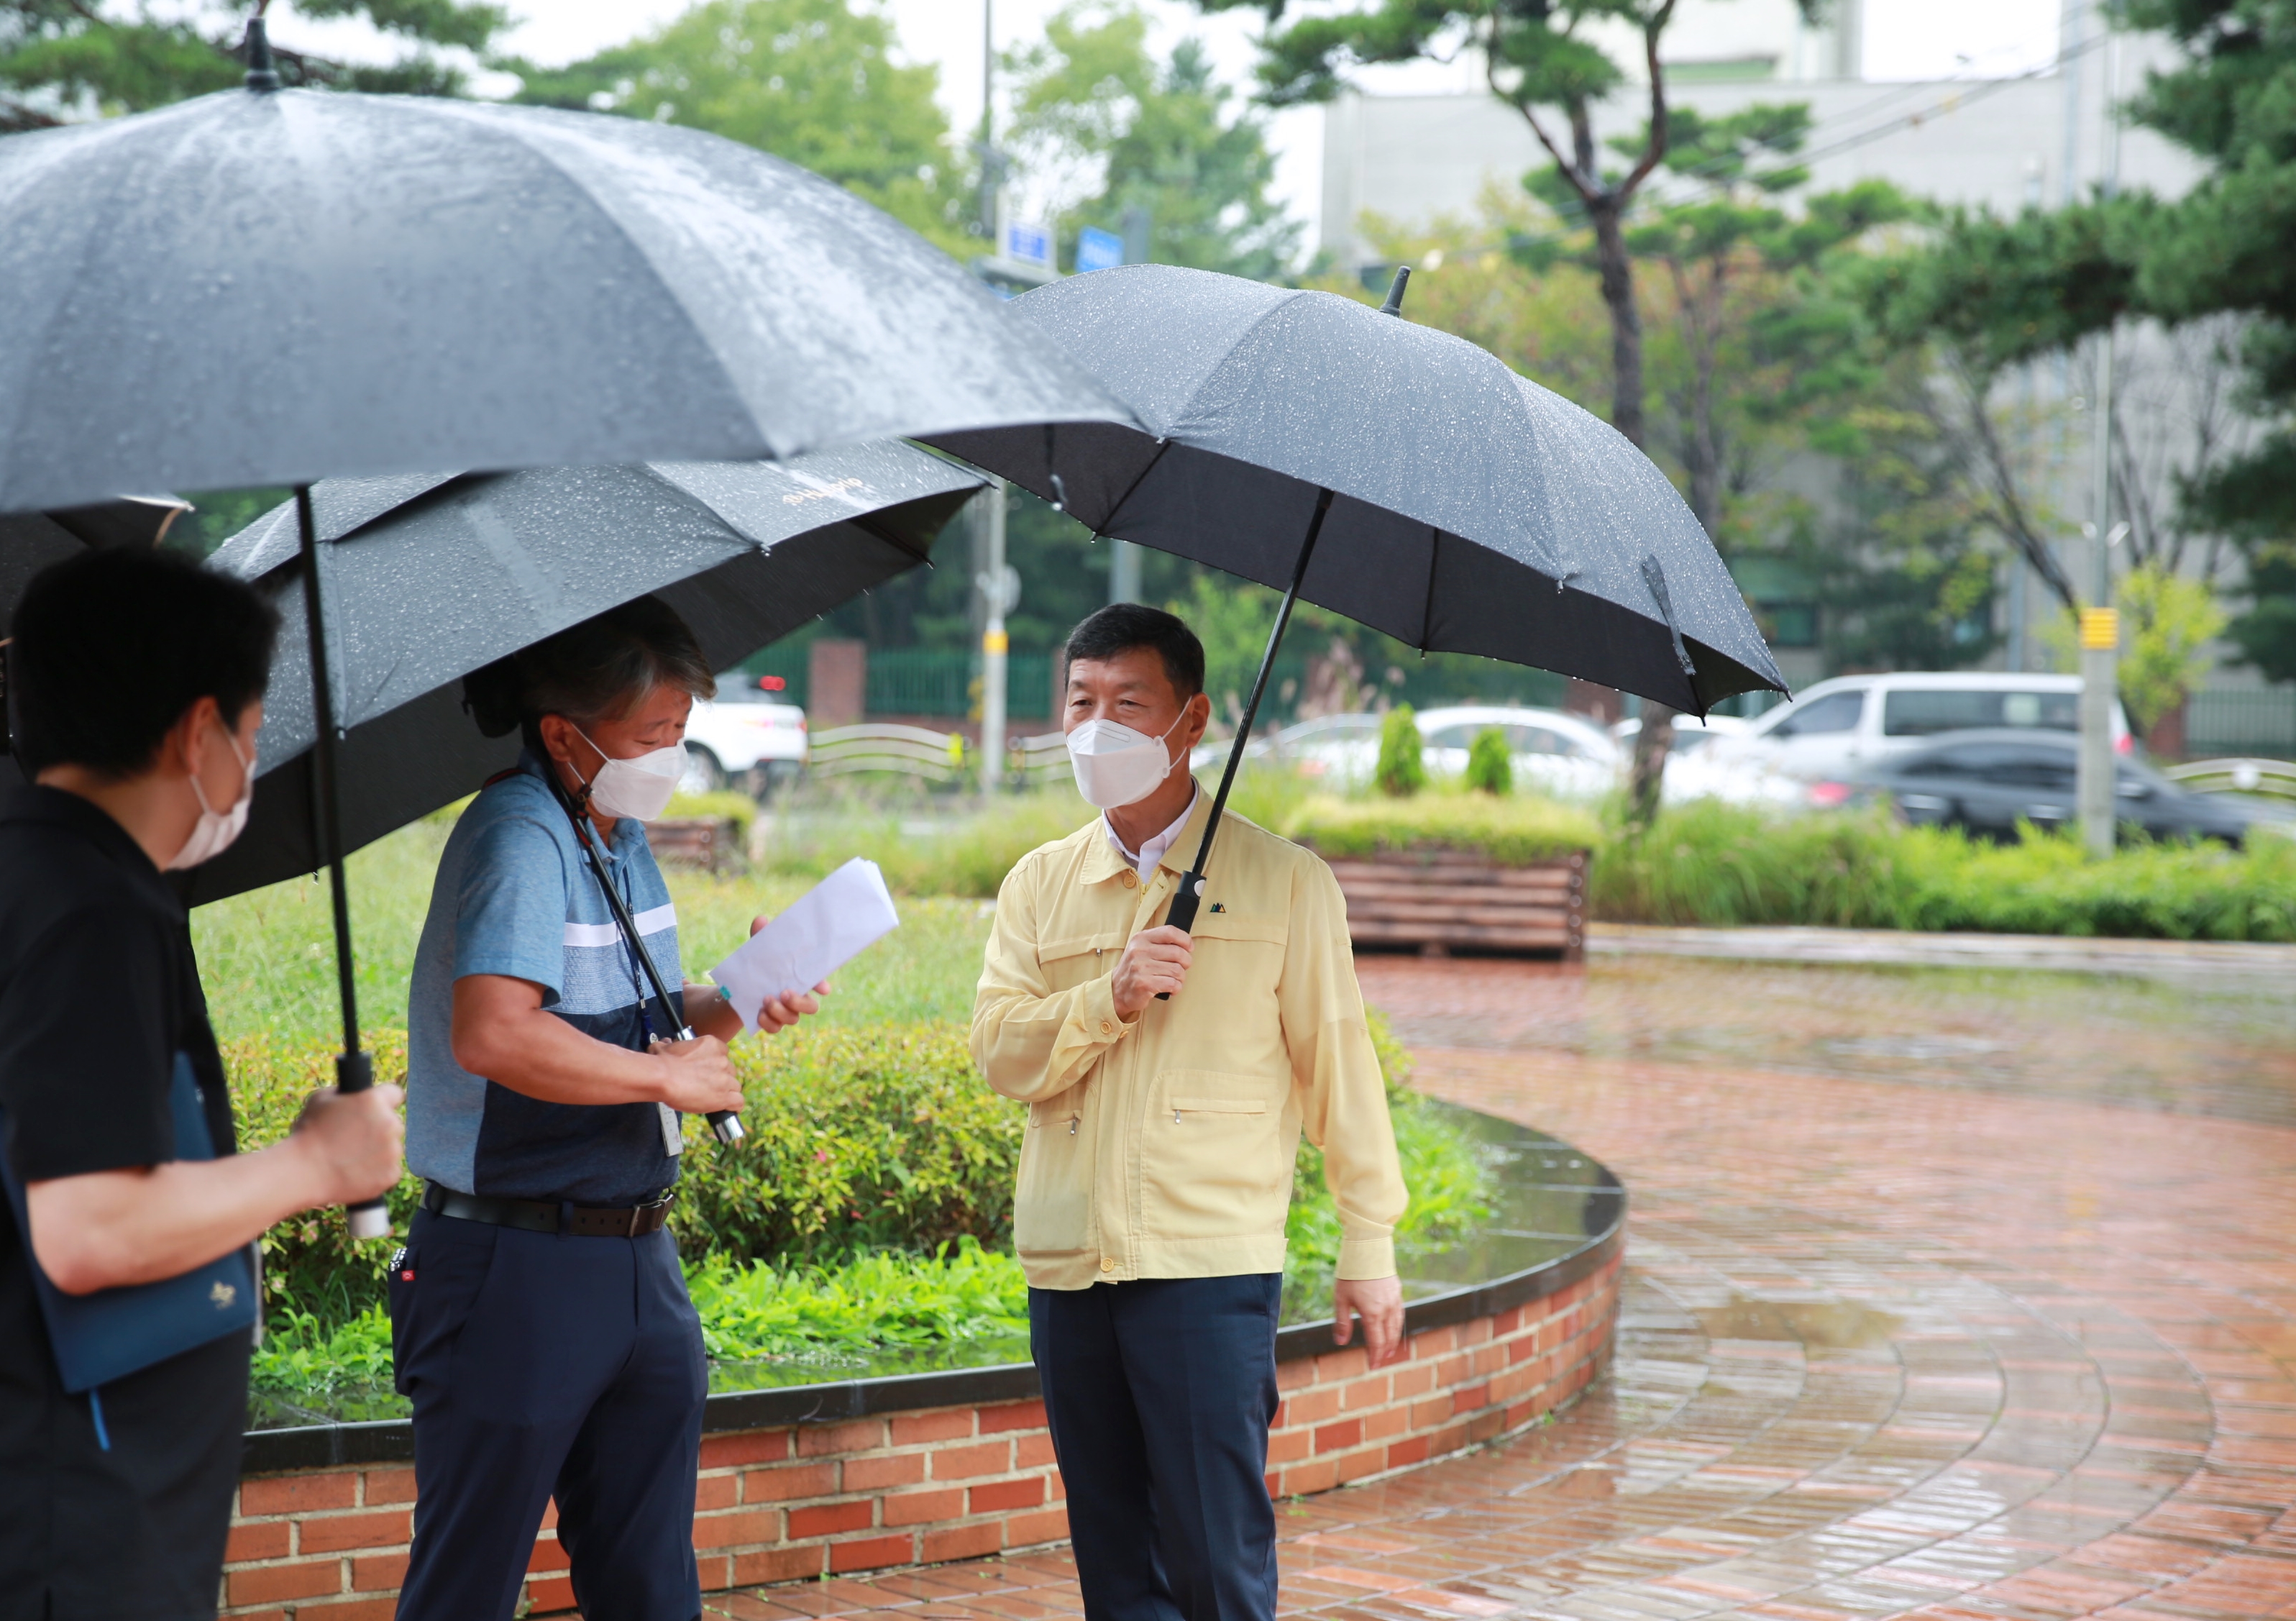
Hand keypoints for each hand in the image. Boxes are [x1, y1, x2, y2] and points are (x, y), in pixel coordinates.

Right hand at [289, 1084, 404, 1205]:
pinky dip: (377, 1172)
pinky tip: (356, 1172)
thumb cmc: (308, 1135)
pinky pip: (389, 1170)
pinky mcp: (391, 1174)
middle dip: (378, 1128)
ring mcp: (393, 1151)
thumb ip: (345, 1093)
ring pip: (392, 1147)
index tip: (376, 1109)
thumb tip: (354, 1093)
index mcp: (374, 1101)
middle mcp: (390, 1123)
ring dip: (378, 1151)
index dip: (383, 1100)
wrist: (302, 1173)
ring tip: (350, 1158)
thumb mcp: (320, 1100)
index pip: (394, 1093)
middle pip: (393, 1123)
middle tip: (354, 1139)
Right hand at [648, 1034, 743, 1114]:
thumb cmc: (662, 1062)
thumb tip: (665, 1043)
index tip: (708, 1070)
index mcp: (711, 1045)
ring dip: (726, 1091)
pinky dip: (734, 1106)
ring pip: (734, 1086)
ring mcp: (725, 1079)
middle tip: (707, 1085)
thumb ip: (669, 1044)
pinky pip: (738, 1101)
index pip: (723, 1053)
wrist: (663, 1077)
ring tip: (714, 1098)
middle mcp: (722, 1060)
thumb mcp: (664, 1047)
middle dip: (720, 1078)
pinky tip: (728, 1108)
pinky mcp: (725, 1096)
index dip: (715, 1064)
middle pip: (729, 1071)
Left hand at [748, 915, 825, 1034]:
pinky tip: (759, 1014)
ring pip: (793, 1019)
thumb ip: (761, 936)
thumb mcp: (758, 950)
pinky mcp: (772, 1022)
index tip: (823, 988)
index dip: (822, 985)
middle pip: (811, 1007)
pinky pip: (776, 1029)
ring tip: (765, 1000)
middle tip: (784, 993)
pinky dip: (769, 1023)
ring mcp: (786, 1012)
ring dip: (780, 1012)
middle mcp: (797, 997)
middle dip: (799, 1002)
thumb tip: (761, 920)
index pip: (818, 983)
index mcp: (799, 978)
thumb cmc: (757, 965)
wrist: (737, 988)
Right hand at [1111, 925, 1191, 1017]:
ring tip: (1174, 980)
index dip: (1185, 939)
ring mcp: (1141, 967)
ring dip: (1181, 978)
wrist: (1116, 990)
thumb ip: (1160, 943)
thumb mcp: (1142, 948)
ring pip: (1177, 970)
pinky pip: (1173, 984)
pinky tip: (1170, 989)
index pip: (1170, 932)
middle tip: (1181, 968)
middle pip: (1178, 953)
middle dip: (1186, 963)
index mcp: (1141, 938)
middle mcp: (1140, 951)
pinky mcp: (1144, 984)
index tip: (1189, 948)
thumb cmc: (1135, 969)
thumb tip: (1186, 944)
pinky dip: (1176, 988)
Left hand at [1332, 1274, 1404, 1367]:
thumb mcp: (1341, 1299)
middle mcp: (1386, 1309)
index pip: (1376, 1342)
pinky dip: (1397, 1324)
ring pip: (1397, 1326)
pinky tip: (1393, 1326)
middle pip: (1389, 1337)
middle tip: (1381, 1360)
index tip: (1373, 1366)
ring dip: (1393, 1340)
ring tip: (1389, 1348)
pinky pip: (1400, 1313)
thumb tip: (1340, 1342)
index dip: (1375, 1356)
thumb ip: (1343, 1322)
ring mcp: (1394, 1300)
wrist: (1367, 1249)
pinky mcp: (1397, 1291)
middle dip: (1384, 1351)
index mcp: (1372, 1314)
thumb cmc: (1351, 1274)